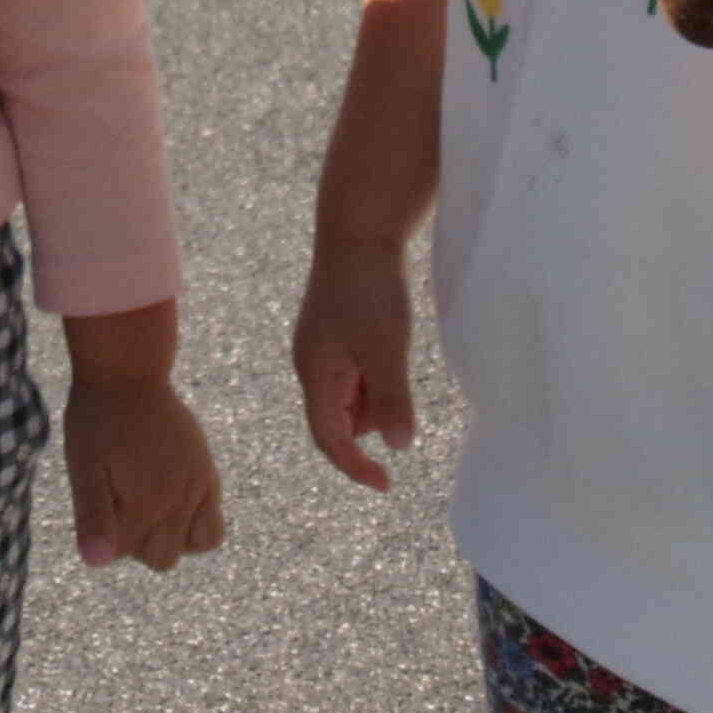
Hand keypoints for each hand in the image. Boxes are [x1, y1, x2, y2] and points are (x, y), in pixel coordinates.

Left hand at [63, 374, 224, 571]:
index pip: (125, 552)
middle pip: (163, 557)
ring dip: (172, 537)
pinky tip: (169, 494)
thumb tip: (97, 564)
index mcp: (148, 502)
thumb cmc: (98, 419)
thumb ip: (92, 517)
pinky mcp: (208, 470)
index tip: (96, 497)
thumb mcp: (84, 467)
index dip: (105, 533)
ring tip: (147, 502)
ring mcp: (200, 484)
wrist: (128, 370)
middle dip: (138, 542)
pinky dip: (194, 520)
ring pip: (198, 544)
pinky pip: (213, 519)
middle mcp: (181, 499)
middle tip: (119, 499)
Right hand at [290, 239, 414, 493]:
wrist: (360, 228)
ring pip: (350, 394)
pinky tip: (394, 344)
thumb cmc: (370, 289)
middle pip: (337, 418)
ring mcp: (323, 344)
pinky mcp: (338, 328)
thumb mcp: (386, 349)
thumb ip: (391, 400)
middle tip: (401, 397)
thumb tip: (398, 448)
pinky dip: (376, 372)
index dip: (354, 467)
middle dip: (369, 421)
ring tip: (397, 359)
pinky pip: (356, 369)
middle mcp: (312, 362)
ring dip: (375, 396)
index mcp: (314, 372)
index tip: (387, 484)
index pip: (328, 438)